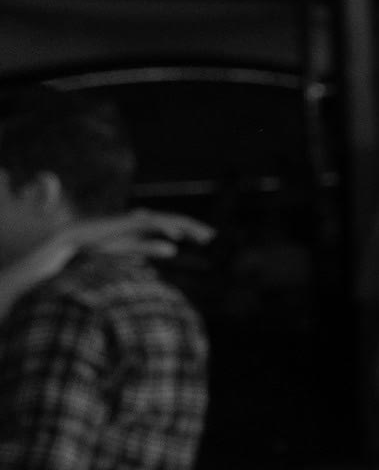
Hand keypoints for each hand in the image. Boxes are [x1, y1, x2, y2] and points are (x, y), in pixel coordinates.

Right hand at [70, 209, 213, 259]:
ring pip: (166, 221)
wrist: (76, 238)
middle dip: (194, 228)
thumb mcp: (131, 248)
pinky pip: (150, 224)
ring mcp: (135, 219)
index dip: (191, 230)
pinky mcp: (126, 223)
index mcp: (145, 224)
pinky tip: (177, 235)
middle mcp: (143, 219)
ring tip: (202, 236)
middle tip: (212, 237)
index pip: (173, 225)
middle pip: (174, 220)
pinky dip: (164, 228)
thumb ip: (151, 247)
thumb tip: (174, 250)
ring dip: (185, 227)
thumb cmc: (101, 243)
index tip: (207, 238)